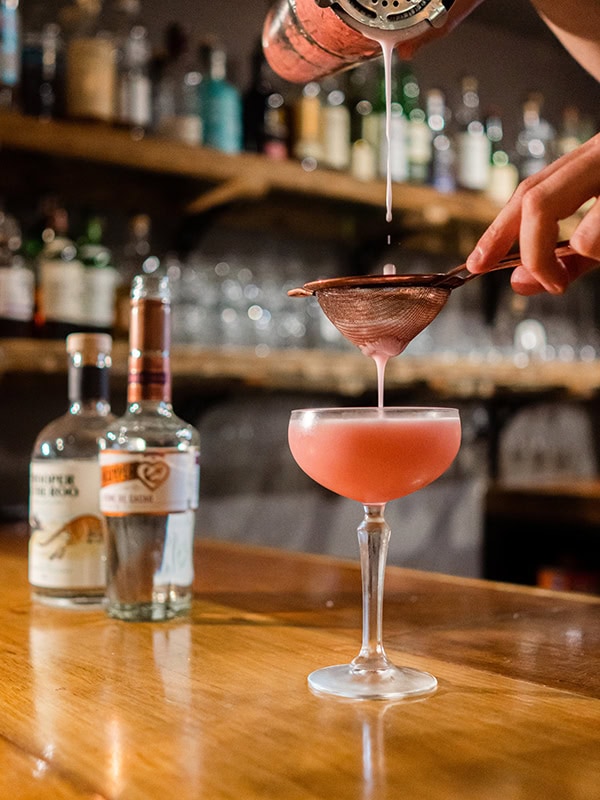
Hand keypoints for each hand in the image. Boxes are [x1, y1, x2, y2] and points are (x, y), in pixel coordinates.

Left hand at [466, 133, 599, 294]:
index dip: (497, 232)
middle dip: (533, 253)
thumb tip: (521, 282)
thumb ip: (568, 258)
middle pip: (536, 201)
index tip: (476, 263)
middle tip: (549, 282)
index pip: (528, 192)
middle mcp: (599, 154)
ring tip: (598, 259)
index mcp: (588, 160)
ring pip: (583, 228)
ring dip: (588, 252)